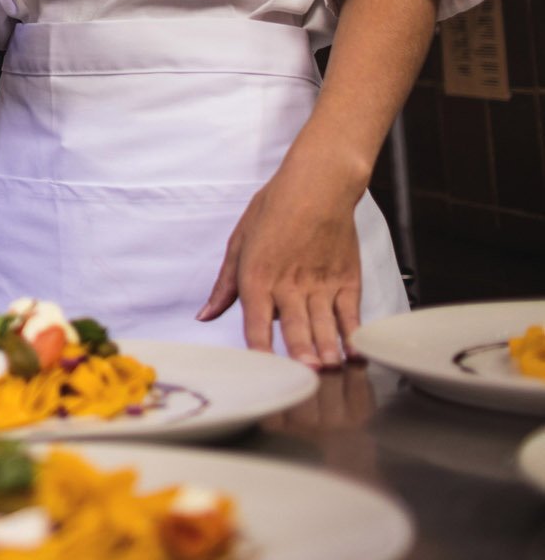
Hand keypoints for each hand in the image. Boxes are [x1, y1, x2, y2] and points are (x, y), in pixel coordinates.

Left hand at [199, 153, 364, 366]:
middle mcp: (288, 283)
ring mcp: (321, 283)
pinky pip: (350, 313)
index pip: (255, 320)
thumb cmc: (273, 209)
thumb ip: (224, 285)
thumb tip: (205, 315)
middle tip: (303, 374)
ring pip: (323, 323)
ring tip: (329, 369)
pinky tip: (355, 352)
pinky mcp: (346, 280)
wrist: (318, 185)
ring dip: (327, 348)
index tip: (260, 369)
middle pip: (293, 325)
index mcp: (257, 275)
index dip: (258, 347)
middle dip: (299, 352)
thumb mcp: (238, 242)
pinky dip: (353, 335)